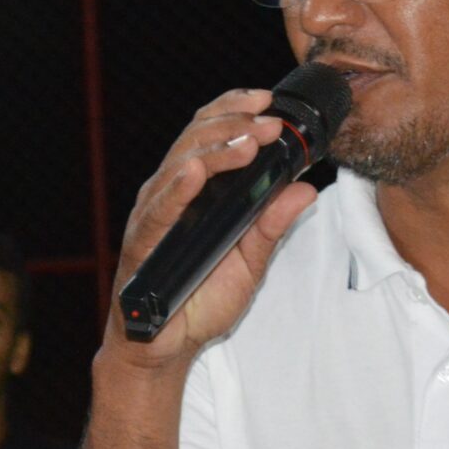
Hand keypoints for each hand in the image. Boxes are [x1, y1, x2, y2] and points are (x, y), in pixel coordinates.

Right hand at [104, 89, 316, 366]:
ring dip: (214, 149)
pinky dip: (175, 190)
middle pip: (194, 140)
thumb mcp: (250, 260)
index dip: (234, 110)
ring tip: (246, 141)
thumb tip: (306, 188)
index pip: (208, 133)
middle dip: (233, 125)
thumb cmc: (199, 300)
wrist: (166, 347)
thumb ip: (272, 224)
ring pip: (178, 166)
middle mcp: (170, 194)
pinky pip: (157, 212)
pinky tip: (193, 173)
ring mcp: (153, 216)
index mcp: (194, 190)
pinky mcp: (142, 244)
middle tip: (269, 122)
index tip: (268, 101)